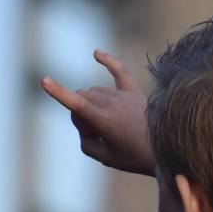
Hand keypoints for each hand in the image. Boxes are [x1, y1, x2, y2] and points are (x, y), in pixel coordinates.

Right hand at [41, 50, 156, 176]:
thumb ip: (87, 141)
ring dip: (91, 104)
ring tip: (107, 126)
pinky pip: (120, 72)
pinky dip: (108, 62)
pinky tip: (96, 53)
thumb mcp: (105, 158)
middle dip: (79, 114)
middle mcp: (113, 103)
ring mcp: (124, 96)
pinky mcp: (135, 92)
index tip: (44, 80)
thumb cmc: (136, 157)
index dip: (58, 92)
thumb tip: (85, 125)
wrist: (169, 149)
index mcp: (104, 120)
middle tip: (94, 134)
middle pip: (82, 98)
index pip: (76, 103)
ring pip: (95, 91)